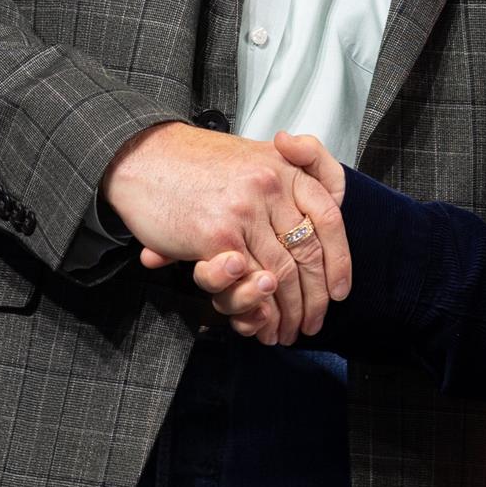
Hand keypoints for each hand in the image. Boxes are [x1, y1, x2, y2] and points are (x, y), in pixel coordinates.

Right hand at [108, 123, 347, 342]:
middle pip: (309, 253)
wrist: (145, 157)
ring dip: (289, 311)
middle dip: (315, 297)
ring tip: (289, 331)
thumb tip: (328, 204)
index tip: (339, 291)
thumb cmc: (198, 162)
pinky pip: (249, 281)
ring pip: (282, 274)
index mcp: (285, 166)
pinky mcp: (217, 236)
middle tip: (312, 323)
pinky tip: (262, 324)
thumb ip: (298, 165)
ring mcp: (245, 210)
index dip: (340, 260)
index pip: (329, 218)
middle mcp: (271, 185)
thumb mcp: (256, 155)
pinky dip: (259, 310)